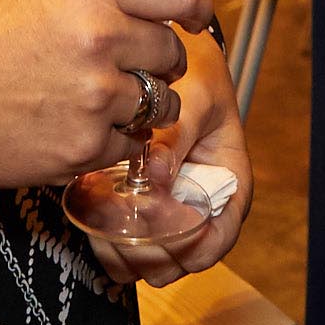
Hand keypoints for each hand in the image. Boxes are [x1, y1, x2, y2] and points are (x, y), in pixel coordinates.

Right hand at [0, 0, 210, 198]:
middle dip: (158, 62)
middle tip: (128, 67)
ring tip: (97, 101)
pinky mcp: (85, 147)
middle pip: (173, 54)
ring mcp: (96, 98)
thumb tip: (156, 10)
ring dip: (142, 105)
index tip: (197, 19)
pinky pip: (130, 144)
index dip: (197, 8)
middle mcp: (101, 39)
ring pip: (160, 104)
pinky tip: (77, 127)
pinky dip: (113, 141)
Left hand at [76, 26, 254, 285]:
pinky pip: (132, 244)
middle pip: (183, 258)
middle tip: (117, 239)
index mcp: (229, 184)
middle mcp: (205, 205)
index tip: (159, 239)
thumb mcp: (194, 97)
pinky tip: (94, 227)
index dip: (191, 248)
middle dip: (151, 257)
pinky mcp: (148, 209)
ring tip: (101, 234)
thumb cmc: (196, 77)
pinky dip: (113, 246)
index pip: (219, 236)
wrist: (177, 64)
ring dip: (128, 257)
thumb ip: (177, 134)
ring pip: (155, 259)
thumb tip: (156, 173)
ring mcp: (175, 211)